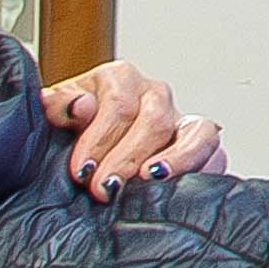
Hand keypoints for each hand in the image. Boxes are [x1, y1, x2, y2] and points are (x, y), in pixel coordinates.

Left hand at [39, 59, 226, 192]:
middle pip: (152, 120)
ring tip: (145, 182)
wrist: (90, 156)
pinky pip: (212, 149)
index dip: (98, 139)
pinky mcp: (200, 144)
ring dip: (169, 161)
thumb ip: (59, 107)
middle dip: (125, 158)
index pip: (117, 103)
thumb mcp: (56, 118)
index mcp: (119, 78)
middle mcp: (153, 94)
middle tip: (103, 189)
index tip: (81, 170)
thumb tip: (80, 107)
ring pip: (190, 132)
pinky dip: (196, 165)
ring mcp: (180, 118)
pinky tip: (175, 182)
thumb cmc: (73, 134)